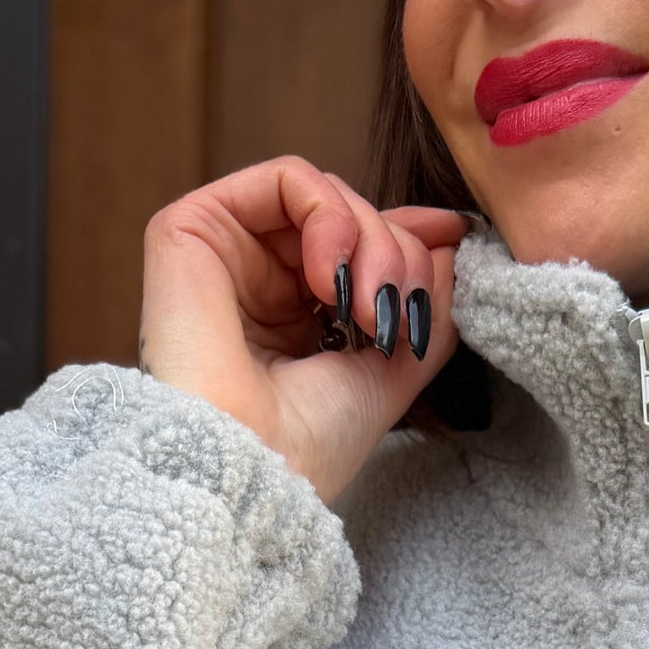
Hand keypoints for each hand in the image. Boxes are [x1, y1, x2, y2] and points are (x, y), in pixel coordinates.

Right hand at [139, 159, 466, 503]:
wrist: (253, 469)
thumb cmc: (309, 446)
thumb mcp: (392, 371)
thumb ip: (424, 304)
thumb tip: (449, 237)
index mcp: (296, 318)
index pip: (358, 247)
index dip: (409, 235)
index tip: (455, 237)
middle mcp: (259, 282)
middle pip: (350, 217)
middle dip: (396, 253)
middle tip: (396, 311)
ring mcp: (227, 253)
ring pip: (325, 195)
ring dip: (370, 239)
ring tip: (365, 308)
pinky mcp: (193, 228)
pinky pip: (286, 178)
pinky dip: (329, 215)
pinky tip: (328, 277)